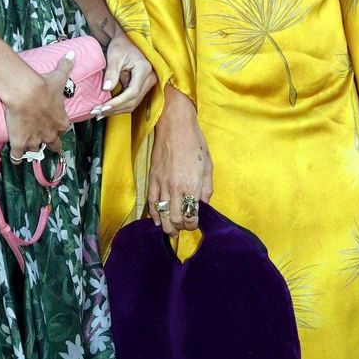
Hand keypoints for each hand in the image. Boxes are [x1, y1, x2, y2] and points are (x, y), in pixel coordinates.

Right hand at [3, 55, 73, 162]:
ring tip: (27, 147)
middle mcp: (50, 134)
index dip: (59, 127)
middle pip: (54, 146)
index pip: (64, 130)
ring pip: (35, 151)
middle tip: (45, 139)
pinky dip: (16, 158)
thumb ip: (66, 66)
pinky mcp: (19, 143)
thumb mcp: (59, 76)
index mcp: (61, 122)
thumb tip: (72, 54)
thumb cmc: (44, 86)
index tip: (55, 124)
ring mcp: (34, 140)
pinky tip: (14, 158)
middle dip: (51, 144)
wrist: (26, 93)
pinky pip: (17, 157)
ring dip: (32, 149)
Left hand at [90, 29, 155, 116]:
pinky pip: (131, 101)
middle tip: (97, 112)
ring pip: (133, 104)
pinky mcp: (141, 88)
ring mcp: (147, 84)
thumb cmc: (120, 46)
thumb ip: (111, 73)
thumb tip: (106, 89)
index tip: (103, 106)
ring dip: (116, 110)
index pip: (133, 92)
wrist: (125, 42)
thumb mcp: (114, 57)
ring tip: (99, 113)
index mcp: (144, 69)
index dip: (118, 102)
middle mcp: (149, 79)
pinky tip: (106, 110)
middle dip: (115, 109)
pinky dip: (119, 107)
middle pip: (134, 101)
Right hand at [148, 87, 213, 236]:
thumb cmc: (195, 143)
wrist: (175, 126)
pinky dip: (153, 214)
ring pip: (162, 214)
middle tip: (184, 228)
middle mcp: (175, 188)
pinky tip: (157, 221)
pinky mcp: (152, 178)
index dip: (193, 224)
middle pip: (175, 218)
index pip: (191, 215)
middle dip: (181, 227)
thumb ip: (206, 188)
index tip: (196, 224)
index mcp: (191, 185)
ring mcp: (161, 184)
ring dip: (167, 226)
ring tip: (172, 232)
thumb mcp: (207, 166)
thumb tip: (203, 204)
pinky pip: (151, 202)